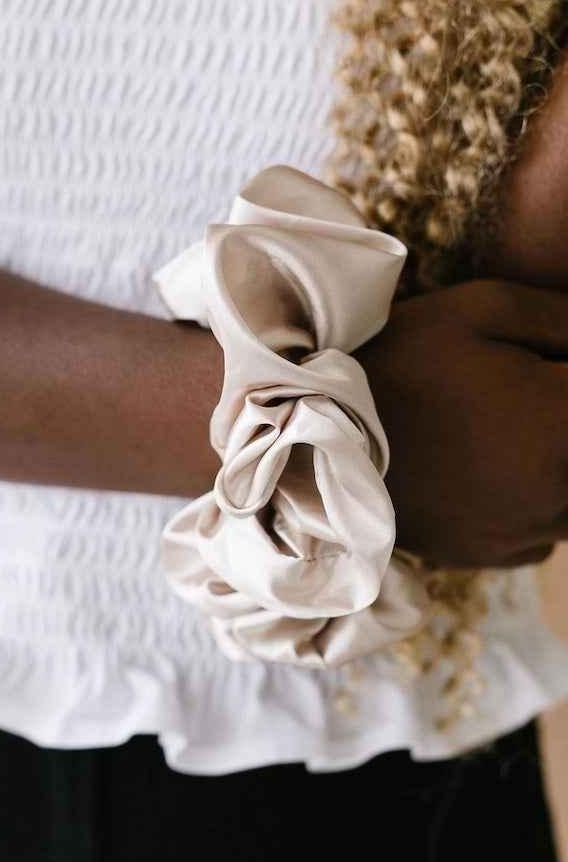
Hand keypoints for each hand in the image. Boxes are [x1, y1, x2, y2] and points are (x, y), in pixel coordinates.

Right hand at [352, 278, 567, 568]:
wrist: (318, 435)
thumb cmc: (402, 361)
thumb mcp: (482, 307)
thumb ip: (560, 318)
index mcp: (564, 420)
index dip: (562, 378)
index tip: (542, 370)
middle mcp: (558, 487)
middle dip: (557, 426)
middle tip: (515, 401)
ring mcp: (523, 528)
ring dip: (555, 470)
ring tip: (503, 438)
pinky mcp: (489, 554)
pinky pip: (540, 536)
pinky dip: (529, 509)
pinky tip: (489, 477)